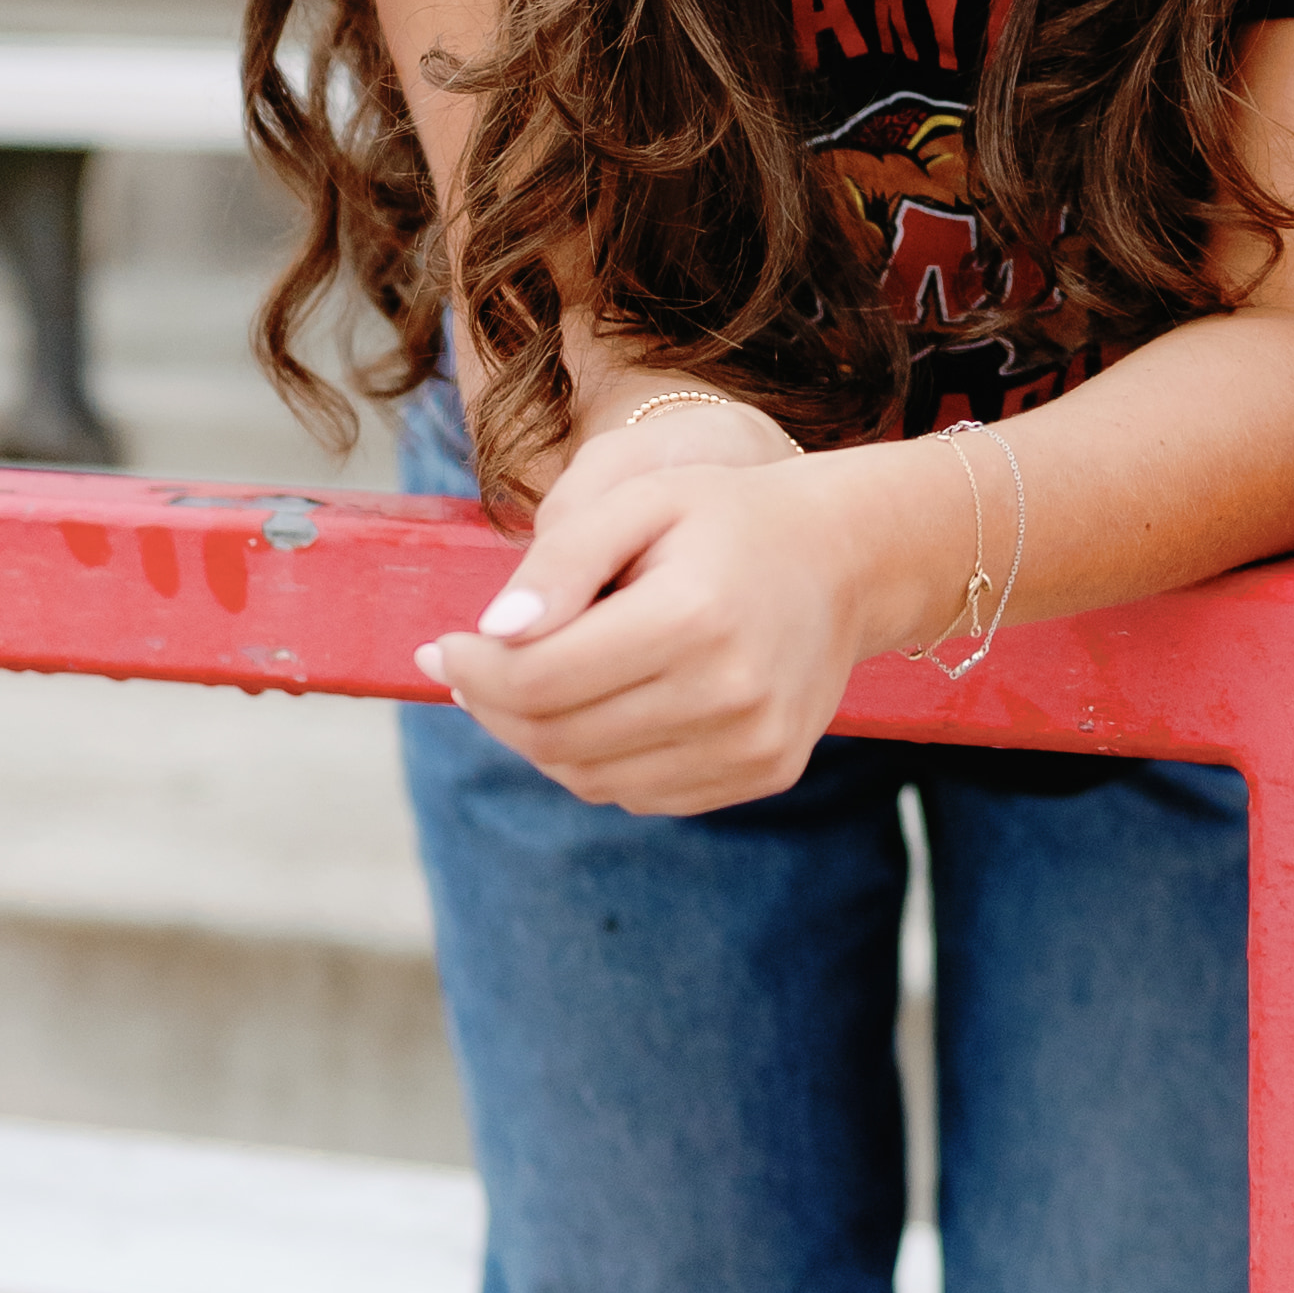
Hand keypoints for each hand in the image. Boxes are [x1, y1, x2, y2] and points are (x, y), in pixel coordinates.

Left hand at [419, 404, 959, 813]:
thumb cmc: (729, 518)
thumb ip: (561, 559)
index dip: (472, 671)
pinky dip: (597, 760)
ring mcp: (752, 744)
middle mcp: (730, 694)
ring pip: (590, 778)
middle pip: (556, 737)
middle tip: (470, 669)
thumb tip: (491, 634)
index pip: (540, 679)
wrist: (849, 558)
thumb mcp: (642, 498)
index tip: (444, 645)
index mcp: (693, 616)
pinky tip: (599, 707)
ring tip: (533, 683)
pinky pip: (640, 794)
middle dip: (492, 706)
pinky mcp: (763, 772)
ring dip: (538, 738)